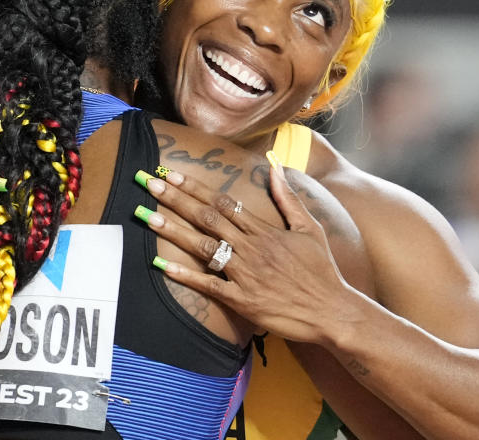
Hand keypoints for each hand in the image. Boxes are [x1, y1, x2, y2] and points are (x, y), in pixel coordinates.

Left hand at [139, 166, 356, 343]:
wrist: (333, 311)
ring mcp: (245, 274)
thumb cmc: (322, 270)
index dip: (194, 187)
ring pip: (203, 247)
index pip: (223, 202)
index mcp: (264, 231)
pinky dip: (184, 274)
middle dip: (175, 199)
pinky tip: (161, 264)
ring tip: (146, 216)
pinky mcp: (242, 300)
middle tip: (148, 183)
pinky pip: (208, 285)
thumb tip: (275, 167)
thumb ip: (288, 198)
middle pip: (206, 218)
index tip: (171, 174)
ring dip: (172, 230)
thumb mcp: (310, 228)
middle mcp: (251, 248)